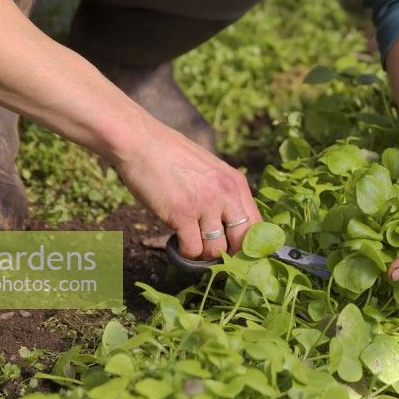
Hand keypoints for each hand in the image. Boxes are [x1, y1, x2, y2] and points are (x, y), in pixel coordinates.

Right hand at [115, 119, 262, 259]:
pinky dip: (184, 252)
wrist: (140, 142)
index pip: (258, 225)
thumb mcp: (209, 169)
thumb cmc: (170, 156)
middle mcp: (226, 193)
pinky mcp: (182, 214)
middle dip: (229, 255)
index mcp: (235, 182)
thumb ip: (222, 193)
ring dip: (202, 253)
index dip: (250, 245)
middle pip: (242, 241)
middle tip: (214, 257)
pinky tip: (176, 242)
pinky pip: (192, 249)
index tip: (237, 253)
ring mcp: (205, 204)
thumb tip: (228, 225)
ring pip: (216, 250)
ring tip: (190, 243)